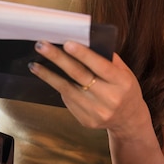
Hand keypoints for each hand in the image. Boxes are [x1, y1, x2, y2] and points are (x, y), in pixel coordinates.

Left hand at [29, 40, 148, 135]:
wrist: (128, 120)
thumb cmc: (124, 88)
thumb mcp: (124, 72)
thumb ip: (106, 58)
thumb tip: (81, 42)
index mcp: (122, 83)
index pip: (100, 66)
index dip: (83, 54)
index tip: (67, 43)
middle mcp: (110, 99)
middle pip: (79, 75)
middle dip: (58, 59)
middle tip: (41, 46)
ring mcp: (97, 112)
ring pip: (67, 89)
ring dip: (48, 75)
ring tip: (34, 64)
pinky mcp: (86, 121)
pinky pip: (68, 100)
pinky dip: (57, 87)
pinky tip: (48, 77)